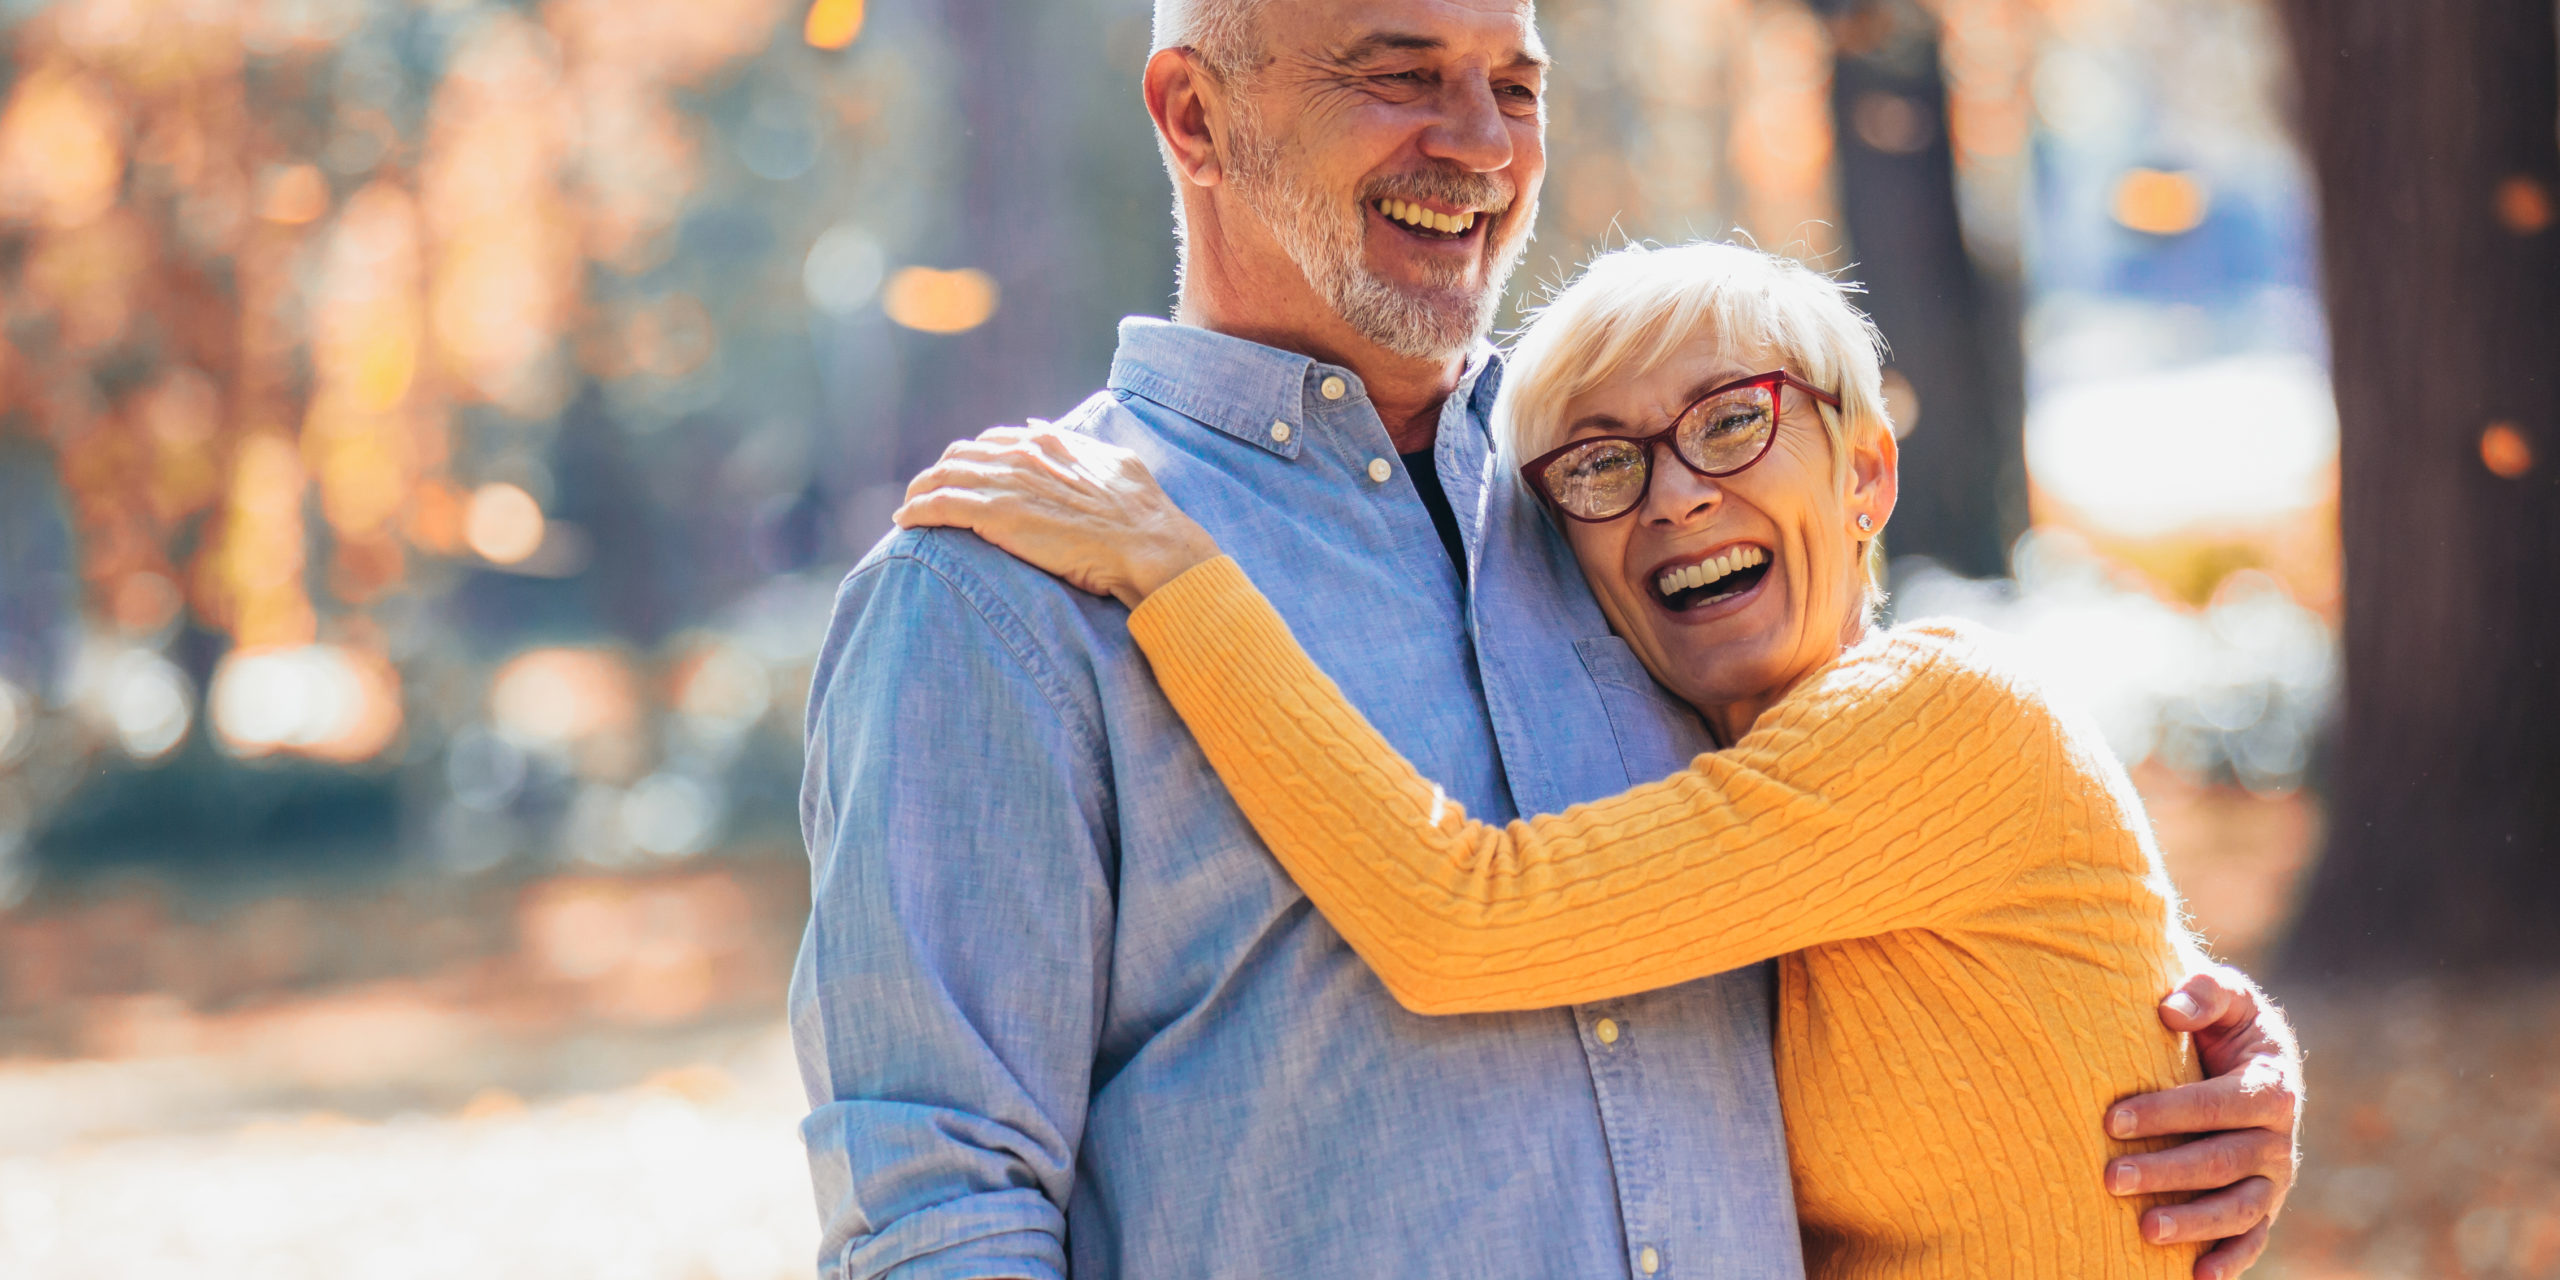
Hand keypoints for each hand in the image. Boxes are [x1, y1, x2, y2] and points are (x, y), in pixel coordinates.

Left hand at [894, 422, 1220, 607]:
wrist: (1148, 546)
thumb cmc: (1142, 515)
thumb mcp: (1115, 463)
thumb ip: (1075, 445)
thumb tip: (1039, 426)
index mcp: (1050, 442)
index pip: (994, 440)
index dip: (973, 457)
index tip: (963, 476)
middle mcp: (1024, 454)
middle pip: (961, 454)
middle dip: (940, 472)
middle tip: (929, 493)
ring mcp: (1008, 483)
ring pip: (943, 476)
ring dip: (920, 490)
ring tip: (909, 507)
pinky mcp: (996, 516)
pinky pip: (940, 506)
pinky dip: (917, 510)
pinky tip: (904, 522)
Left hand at [2105, 965, 2303, 1279]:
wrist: (2244, 1055)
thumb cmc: (2221, 1023)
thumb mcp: (2224, 996)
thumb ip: (2204, 993)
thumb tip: (2169, 1009)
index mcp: (2271, 1085)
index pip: (2219, 1105)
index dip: (2168, 1113)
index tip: (2111, 1119)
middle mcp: (2278, 1137)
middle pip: (2223, 1161)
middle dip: (2167, 1172)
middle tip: (2109, 1178)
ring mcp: (2273, 1176)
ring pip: (2239, 1206)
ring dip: (2194, 1222)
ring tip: (2144, 1229)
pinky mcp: (2263, 1204)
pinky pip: (2253, 1238)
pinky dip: (2231, 1260)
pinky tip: (2197, 1277)